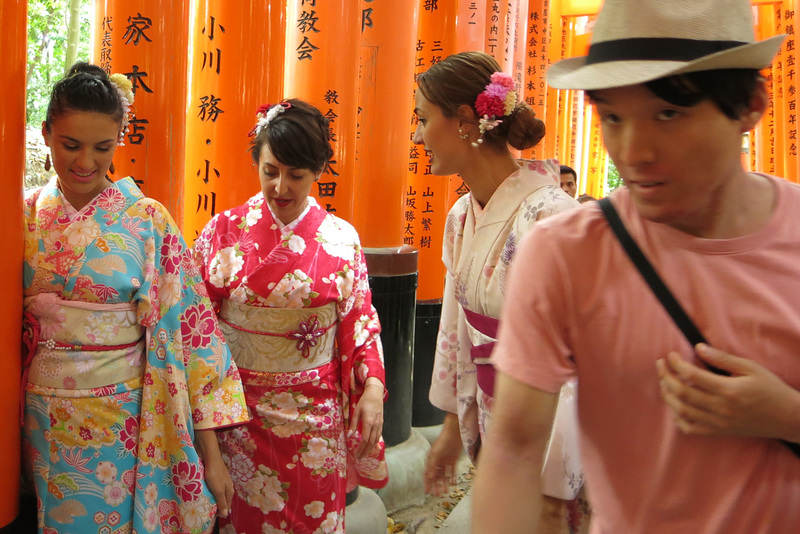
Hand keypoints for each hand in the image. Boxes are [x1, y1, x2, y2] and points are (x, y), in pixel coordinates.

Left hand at [195, 429, 233, 517]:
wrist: (210, 456)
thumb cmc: (214, 474)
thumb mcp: (218, 490)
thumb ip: (222, 501)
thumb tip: (226, 514)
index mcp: (230, 490)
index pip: (227, 505)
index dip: (221, 512)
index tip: (212, 516)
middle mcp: (228, 485)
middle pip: (223, 499)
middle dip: (217, 506)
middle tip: (208, 511)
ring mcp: (222, 480)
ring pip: (218, 493)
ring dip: (213, 498)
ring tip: (205, 503)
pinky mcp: (215, 476)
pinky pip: (213, 487)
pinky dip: (210, 491)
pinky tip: (204, 492)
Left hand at [350, 378, 383, 457]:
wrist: (376, 394)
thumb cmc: (364, 401)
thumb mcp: (356, 411)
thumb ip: (353, 424)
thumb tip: (349, 435)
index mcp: (368, 422)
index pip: (364, 439)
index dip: (360, 448)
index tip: (356, 454)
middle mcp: (375, 425)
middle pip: (371, 442)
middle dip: (365, 451)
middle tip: (359, 458)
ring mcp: (380, 424)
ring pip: (376, 440)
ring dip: (370, 449)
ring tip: (365, 454)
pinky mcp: (382, 423)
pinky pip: (379, 436)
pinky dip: (375, 443)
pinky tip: (371, 446)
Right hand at [424, 412, 462, 495]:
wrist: (455, 432)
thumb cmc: (443, 441)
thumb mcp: (436, 453)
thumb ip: (432, 466)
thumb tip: (430, 477)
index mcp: (431, 460)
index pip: (427, 474)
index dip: (427, 483)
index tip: (427, 492)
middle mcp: (437, 461)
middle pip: (436, 476)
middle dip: (436, 485)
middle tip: (438, 494)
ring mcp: (445, 461)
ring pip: (444, 475)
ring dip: (444, 483)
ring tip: (445, 492)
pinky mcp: (453, 460)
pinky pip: (452, 471)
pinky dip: (452, 477)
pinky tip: (452, 483)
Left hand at [656, 343, 799, 441]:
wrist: (787, 418)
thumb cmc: (771, 389)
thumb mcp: (751, 368)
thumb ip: (722, 359)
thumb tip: (698, 347)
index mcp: (729, 390)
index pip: (691, 375)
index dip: (675, 364)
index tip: (670, 355)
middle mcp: (721, 409)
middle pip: (681, 393)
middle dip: (665, 377)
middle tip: (660, 365)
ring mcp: (718, 423)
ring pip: (681, 411)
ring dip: (667, 395)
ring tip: (664, 381)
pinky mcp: (718, 432)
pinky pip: (690, 429)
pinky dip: (678, 417)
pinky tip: (676, 405)